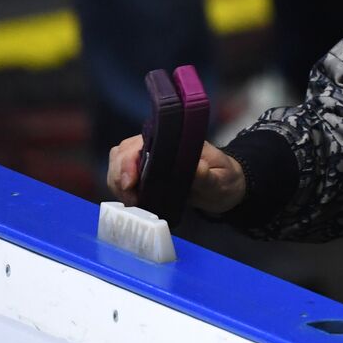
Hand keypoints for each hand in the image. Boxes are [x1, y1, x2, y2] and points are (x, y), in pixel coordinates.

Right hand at [106, 136, 246, 215]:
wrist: (225, 189)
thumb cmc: (224, 178)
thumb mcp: (221, 179)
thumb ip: (207, 176)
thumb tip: (194, 167)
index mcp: (173, 139)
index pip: (140, 142)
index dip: (128, 161)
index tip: (130, 182)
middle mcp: (157, 146)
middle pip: (122, 153)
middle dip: (119, 175)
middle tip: (131, 199)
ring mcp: (148, 161)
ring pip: (117, 166)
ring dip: (118, 184)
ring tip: (133, 202)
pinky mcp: (145, 176)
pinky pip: (123, 180)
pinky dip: (121, 192)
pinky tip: (133, 202)